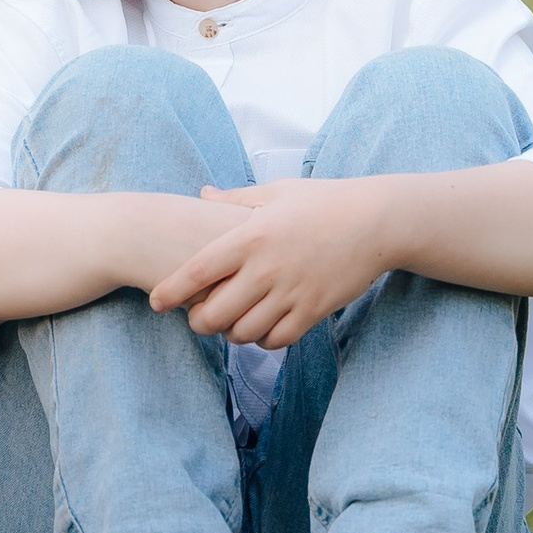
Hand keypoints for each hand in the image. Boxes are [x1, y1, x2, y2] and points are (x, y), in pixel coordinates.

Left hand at [147, 178, 391, 349]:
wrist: (376, 221)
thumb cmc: (323, 201)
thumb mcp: (276, 192)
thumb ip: (234, 199)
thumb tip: (203, 194)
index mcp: (250, 236)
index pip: (196, 272)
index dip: (170, 291)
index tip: (156, 302)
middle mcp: (266, 269)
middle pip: (214, 314)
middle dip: (198, 321)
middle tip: (198, 317)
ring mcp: (290, 293)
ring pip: (243, 333)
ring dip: (231, 333)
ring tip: (230, 322)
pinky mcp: (313, 311)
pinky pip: (276, 340)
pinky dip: (263, 340)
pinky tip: (262, 327)